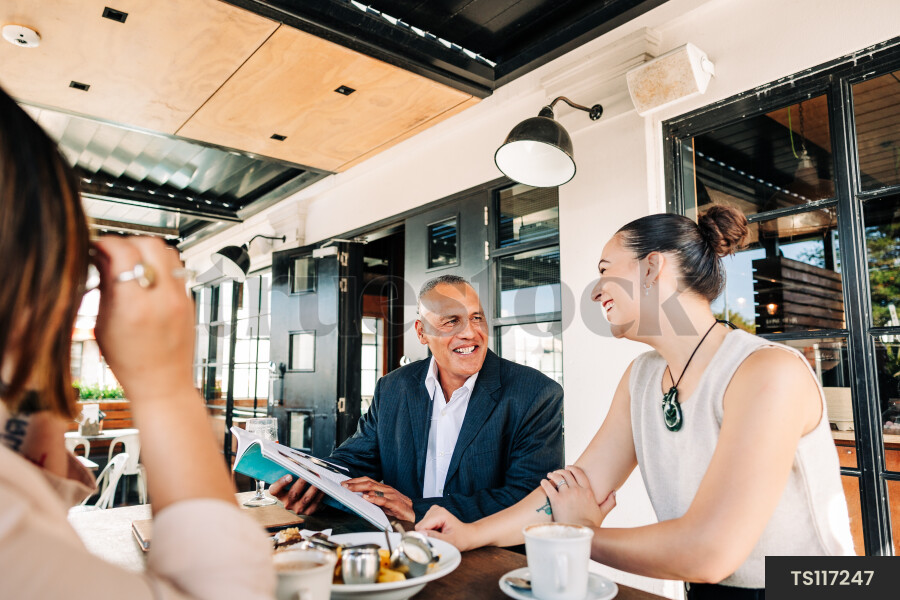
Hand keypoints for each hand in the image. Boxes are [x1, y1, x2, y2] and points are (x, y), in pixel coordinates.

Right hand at [92, 237, 194, 400]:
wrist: (163, 384)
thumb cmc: (131, 363)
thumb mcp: (103, 325)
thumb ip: (104, 287)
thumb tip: (100, 257)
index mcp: (136, 307)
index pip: (124, 253)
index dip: (107, 243)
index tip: (98, 246)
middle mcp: (163, 300)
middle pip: (150, 244)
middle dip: (128, 242)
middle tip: (114, 253)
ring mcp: (181, 299)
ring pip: (168, 252)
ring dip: (147, 250)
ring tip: (131, 264)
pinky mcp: (189, 301)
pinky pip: (176, 269)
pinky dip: (159, 265)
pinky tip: (146, 278)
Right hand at [269, 475, 324, 514]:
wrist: (307, 500)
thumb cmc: (299, 486)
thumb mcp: (293, 481)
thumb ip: (293, 473)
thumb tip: (300, 462)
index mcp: (280, 495)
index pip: (274, 490)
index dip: (280, 483)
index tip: (290, 475)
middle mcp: (288, 503)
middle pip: (293, 493)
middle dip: (302, 482)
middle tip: (309, 473)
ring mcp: (298, 508)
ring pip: (306, 498)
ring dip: (313, 488)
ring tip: (319, 479)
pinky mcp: (309, 511)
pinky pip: (315, 502)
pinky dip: (320, 494)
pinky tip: (324, 487)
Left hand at [341, 477, 413, 521]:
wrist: (414, 515)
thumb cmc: (399, 510)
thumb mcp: (384, 504)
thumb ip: (374, 500)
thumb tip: (360, 498)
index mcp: (384, 488)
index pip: (368, 480)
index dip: (356, 481)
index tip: (345, 483)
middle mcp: (387, 489)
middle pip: (368, 483)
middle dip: (355, 483)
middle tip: (344, 485)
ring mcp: (391, 495)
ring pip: (374, 489)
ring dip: (360, 489)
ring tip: (350, 490)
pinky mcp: (395, 503)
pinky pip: (383, 500)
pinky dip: (374, 498)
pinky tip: (366, 498)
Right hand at [415, 505, 476, 550]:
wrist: (468, 535)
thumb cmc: (461, 539)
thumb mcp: (449, 542)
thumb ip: (435, 537)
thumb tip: (421, 534)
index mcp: (440, 514)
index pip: (421, 526)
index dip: (425, 536)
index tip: (434, 541)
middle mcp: (436, 509)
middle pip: (420, 526)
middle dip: (427, 535)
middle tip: (439, 539)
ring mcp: (434, 511)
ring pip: (421, 526)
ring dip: (428, 533)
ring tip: (440, 535)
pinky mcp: (432, 514)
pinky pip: (423, 525)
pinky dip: (429, 531)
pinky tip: (438, 532)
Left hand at [540, 465, 615, 527]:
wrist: (579, 533)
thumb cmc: (590, 525)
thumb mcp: (602, 513)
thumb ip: (610, 502)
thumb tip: (614, 492)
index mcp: (587, 492)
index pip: (580, 474)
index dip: (573, 469)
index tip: (568, 468)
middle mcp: (577, 490)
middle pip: (567, 474)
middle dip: (561, 471)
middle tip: (557, 472)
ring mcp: (566, 494)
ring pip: (558, 477)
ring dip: (553, 474)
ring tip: (549, 475)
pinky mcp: (556, 500)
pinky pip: (548, 486)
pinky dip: (545, 483)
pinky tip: (543, 482)